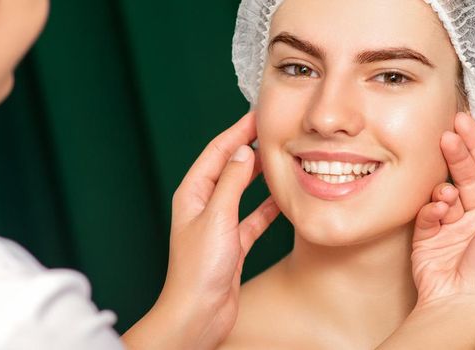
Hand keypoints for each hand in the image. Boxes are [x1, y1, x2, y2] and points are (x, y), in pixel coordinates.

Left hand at [122, 112, 279, 349]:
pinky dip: (267, 206)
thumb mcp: (217, 218)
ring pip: (242, 190)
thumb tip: (244, 151)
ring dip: (260, 174)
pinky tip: (282, 198)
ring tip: (281, 157)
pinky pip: (253, 217)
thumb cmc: (199, 270)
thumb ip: (231, 183)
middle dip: (250, 147)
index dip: (237, 131)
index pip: (217, 152)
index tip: (258, 113)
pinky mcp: (233, 244)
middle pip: (229, 167)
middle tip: (274, 129)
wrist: (198, 313)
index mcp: (192, 194)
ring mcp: (218, 225)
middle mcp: (203, 206)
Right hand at [392, 112, 474, 347]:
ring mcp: (452, 225)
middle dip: (457, 153)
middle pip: (466, 174)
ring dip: (444, 186)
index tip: (463, 122)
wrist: (461, 301)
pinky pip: (428, 212)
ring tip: (446, 193)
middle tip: (446, 134)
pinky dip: (432, 208)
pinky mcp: (429, 236)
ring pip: (445, 190)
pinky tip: (438, 212)